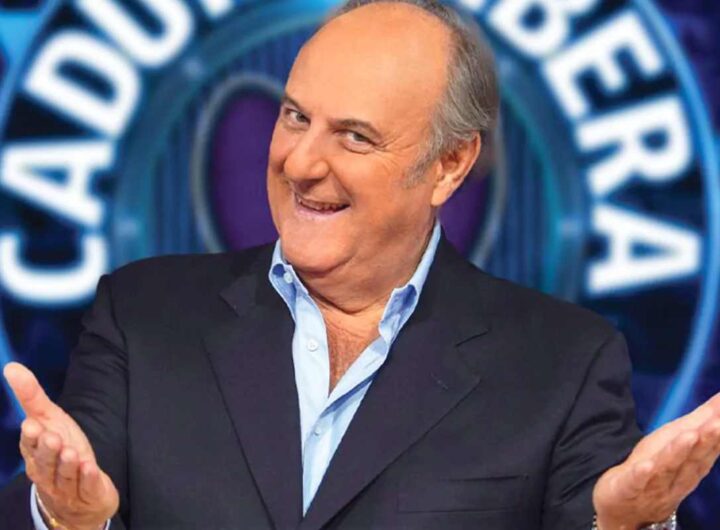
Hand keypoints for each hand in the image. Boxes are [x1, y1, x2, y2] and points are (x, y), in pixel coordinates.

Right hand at [3, 362, 118, 529]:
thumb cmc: (60, 450)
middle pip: (45, 462)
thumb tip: (11, 367)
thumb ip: (31, 397)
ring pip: (65, 475)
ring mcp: (67, 484)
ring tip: (71, 452)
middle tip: (51, 437)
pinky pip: (86, 486)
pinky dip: (87, 478)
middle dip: (47, 450)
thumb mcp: (49, 420)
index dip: (31, 437)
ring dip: (67, 464)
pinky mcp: (87, 492)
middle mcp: (47, 471)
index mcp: (35, 453)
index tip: (32, 425)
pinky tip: (90, 467)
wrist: (78, 493)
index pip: (30, 446)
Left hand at [593, 392, 719, 529]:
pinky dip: (642, 474)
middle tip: (717, 423)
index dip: (717, 432)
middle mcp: (676, 476)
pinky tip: (646, 465)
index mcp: (689, 465)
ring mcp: (653, 484)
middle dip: (706, 440)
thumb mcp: (677, 444)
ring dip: (678, 452)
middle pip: (692, 457)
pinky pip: (636, 482)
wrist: (625, 509)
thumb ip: (700, 423)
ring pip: (667, 467)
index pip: (707, 447)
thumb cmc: (657, 471)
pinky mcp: (629, 489)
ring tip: (690, 435)